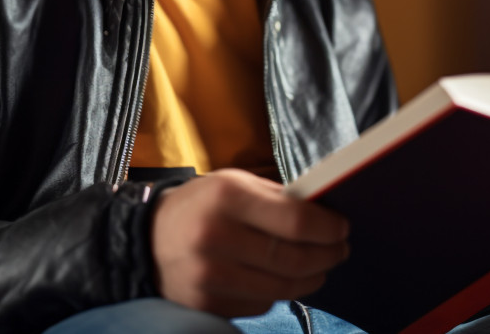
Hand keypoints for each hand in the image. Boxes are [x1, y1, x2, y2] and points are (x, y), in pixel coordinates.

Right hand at [150, 168, 349, 317]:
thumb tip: (325, 217)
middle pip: (292, 259)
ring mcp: (209, 277)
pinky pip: (260, 303)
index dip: (327, 229)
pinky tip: (284, 279)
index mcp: (227, 197)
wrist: (146, 239)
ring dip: (311, 278)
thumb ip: (277, 199)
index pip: (295, 221)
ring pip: (281, 287)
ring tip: (321, 267)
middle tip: (340, 250)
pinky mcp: (205, 305)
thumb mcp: (235, 183)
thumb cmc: (201, 205)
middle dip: (327, 255)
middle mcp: (215, 237)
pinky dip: (279, 292)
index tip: (343, 229)